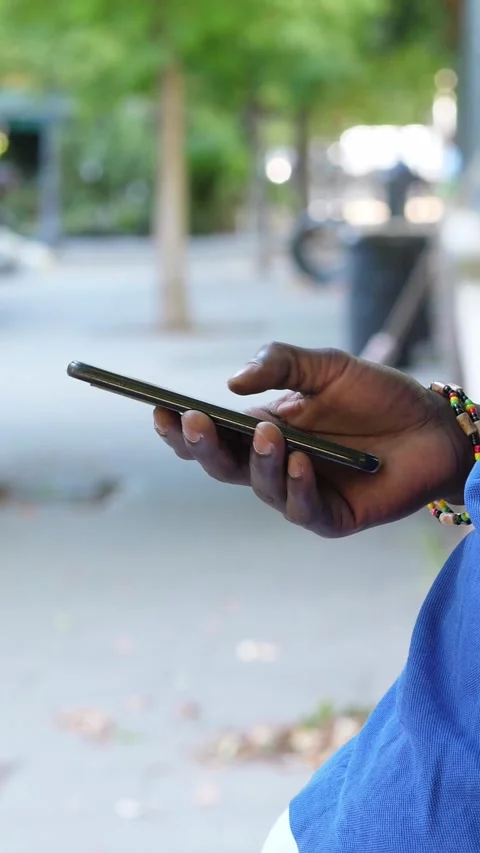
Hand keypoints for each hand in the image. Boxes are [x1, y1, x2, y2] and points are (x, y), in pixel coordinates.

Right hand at [153, 343, 472, 536]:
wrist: (433, 424)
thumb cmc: (377, 394)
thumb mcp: (325, 365)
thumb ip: (280, 364)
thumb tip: (232, 382)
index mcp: (263, 429)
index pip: (212, 434)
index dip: (182, 426)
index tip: (158, 407)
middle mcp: (273, 464)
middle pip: (221, 466)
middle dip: (201, 446)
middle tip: (192, 420)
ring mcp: (299, 492)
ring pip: (260, 486)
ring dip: (259, 461)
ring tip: (270, 433)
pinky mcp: (331, 516)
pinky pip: (304, 508)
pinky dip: (298, 487)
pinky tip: (300, 462)